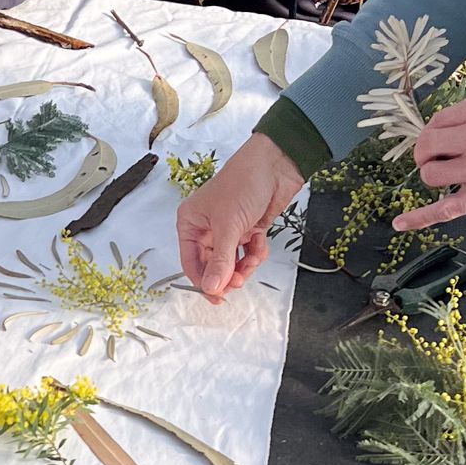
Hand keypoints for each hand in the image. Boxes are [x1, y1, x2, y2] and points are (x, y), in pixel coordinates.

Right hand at [177, 134, 306, 302]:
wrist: (275, 166)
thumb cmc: (242, 185)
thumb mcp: (228, 227)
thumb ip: (220, 261)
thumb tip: (210, 289)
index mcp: (190, 223)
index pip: (191, 262)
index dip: (203, 282)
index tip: (218, 298)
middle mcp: (206, 228)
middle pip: (212, 266)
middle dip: (227, 274)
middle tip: (240, 279)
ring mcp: (228, 230)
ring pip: (232, 262)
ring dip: (244, 265)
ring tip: (253, 258)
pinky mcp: (248, 230)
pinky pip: (248, 253)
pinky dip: (256, 252)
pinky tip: (260, 240)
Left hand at [397, 94, 465, 229]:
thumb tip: (443, 129)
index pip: (435, 122)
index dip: (436, 133)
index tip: (443, 140)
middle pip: (426, 147)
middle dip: (427, 153)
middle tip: (437, 158)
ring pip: (430, 176)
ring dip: (434, 176)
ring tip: (448, 176)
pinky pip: (444, 210)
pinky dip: (419, 218)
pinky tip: (401, 223)